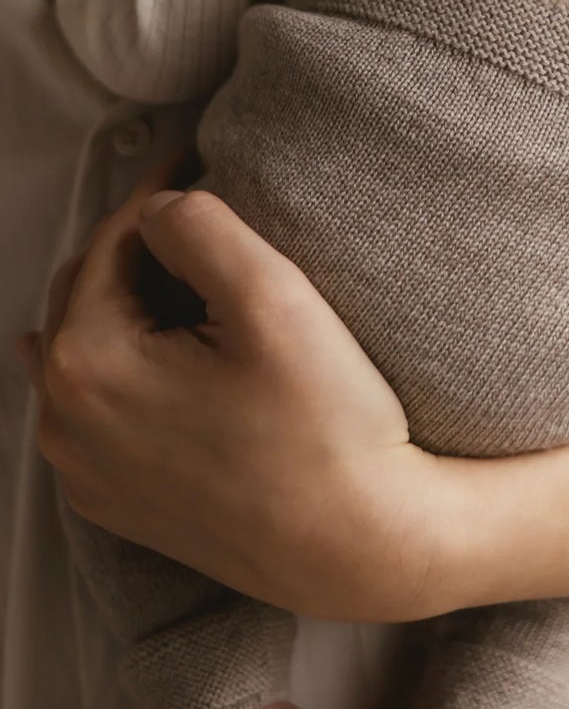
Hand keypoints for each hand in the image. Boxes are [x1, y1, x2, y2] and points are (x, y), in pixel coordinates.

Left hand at [19, 168, 452, 621]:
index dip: (163, 193)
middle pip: (92, 294)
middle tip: (209, 217)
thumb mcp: (273, 297)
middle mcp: (64, 423)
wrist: (363, 545)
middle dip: (144, 250)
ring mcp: (86, 472)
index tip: (204, 163)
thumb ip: (201, 224)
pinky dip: (134, 369)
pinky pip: (105, 409)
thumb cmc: (327, 432)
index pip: (114, 241)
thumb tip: (162, 207)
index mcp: (85, 363)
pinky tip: (182, 356)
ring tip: (201, 281)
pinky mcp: (118, 502)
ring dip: (135, 307)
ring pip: (92, 350)